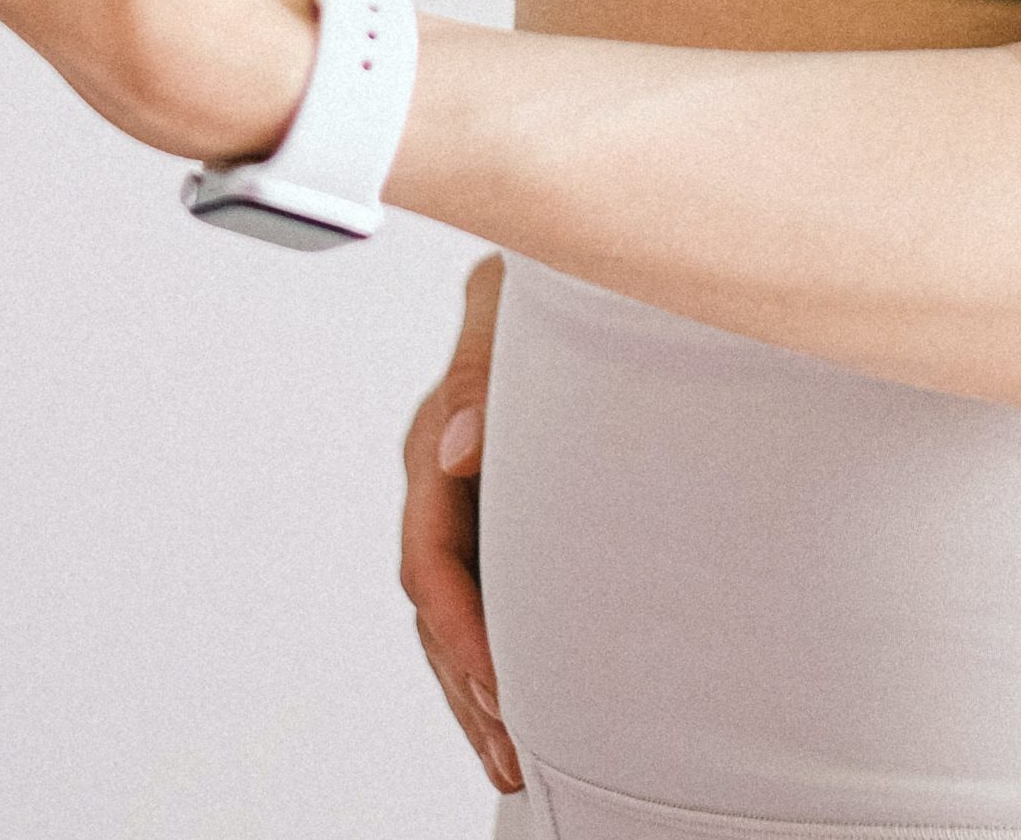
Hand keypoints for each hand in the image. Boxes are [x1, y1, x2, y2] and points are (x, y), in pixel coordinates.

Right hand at [401, 252, 520, 794]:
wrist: (589, 264)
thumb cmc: (555, 281)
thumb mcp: (514, 304)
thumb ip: (485, 368)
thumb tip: (458, 451)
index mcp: (440, 439)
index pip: (430, 554)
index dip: (460, 622)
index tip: (497, 676)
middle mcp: (447, 479)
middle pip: (439, 604)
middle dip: (471, 682)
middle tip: (513, 747)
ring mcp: (474, 500)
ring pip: (459, 614)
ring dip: (483, 687)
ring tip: (517, 756)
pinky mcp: (506, 511)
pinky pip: (490, 595)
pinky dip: (501, 656)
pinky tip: (527, 704)